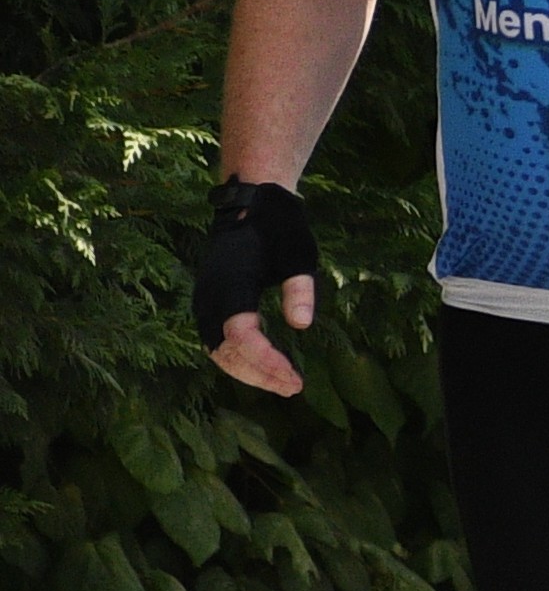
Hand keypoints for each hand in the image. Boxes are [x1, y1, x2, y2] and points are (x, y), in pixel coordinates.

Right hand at [196, 179, 322, 394]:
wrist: (251, 203)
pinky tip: (266, 367)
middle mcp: (210, 297)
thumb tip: (301, 325)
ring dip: (248, 371)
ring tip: (284, 383)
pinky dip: (238, 358)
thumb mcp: (299, 256)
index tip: (293, 377)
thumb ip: (299, 290)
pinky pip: (216, 340)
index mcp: (231, 285)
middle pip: (225, 352)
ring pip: (218, 351)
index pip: (241, 336)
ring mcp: (205, 301)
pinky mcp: (209, 302)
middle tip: (294, 387)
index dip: (265, 361)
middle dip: (259, 374)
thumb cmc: (279, 228)